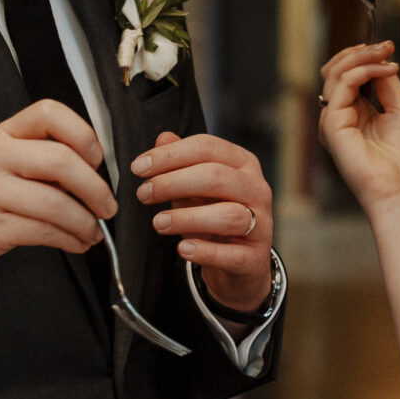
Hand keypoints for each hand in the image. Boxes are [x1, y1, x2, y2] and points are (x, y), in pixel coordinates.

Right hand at [0, 100, 113, 324]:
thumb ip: (39, 163)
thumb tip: (93, 176)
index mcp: (0, 136)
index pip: (50, 113)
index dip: (84, 135)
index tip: (97, 161)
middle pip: (62, 160)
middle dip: (96, 188)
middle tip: (107, 206)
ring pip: (57, 203)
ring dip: (86, 222)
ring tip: (92, 233)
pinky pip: (45, 231)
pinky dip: (70, 239)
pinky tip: (76, 242)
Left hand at [132, 130, 274, 313]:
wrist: (237, 260)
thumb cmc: (214, 214)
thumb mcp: (195, 185)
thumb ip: (180, 162)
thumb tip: (163, 138)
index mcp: (243, 163)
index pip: (206, 147)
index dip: (170, 155)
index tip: (138, 167)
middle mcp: (257, 189)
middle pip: (215, 177)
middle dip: (172, 183)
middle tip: (143, 194)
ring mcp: (261, 224)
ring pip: (227, 215)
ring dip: (187, 217)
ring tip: (158, 223)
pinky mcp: (255, 257)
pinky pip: (232, 255)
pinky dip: (205, 252)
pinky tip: (182, 248)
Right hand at [317, 41, 399, 214]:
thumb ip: (387, 83)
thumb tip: (381, 58)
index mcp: (355, 112)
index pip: (348, 75)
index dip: (365, 56)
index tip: (388, 46)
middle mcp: (339, 115)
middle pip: (335, 70)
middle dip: (360, 51)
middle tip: (385, 46)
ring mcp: (332, 119)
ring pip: (335, 72)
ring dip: (363, 56)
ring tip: (387, 54)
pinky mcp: (331, 124)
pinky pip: (343, 84)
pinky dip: (364, 71)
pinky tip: (385, 70)